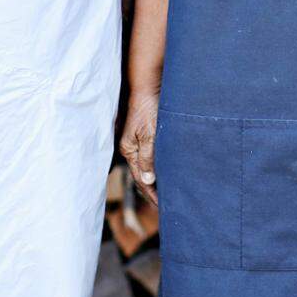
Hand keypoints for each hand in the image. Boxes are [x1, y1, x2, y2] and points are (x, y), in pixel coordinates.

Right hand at [119, 89, 159, 205]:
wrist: (147, 87)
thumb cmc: (148, 109)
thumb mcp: (149, 134)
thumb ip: (148, 157)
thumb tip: (147, 180)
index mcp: (129, 151)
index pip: (140, 179)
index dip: (152, 194)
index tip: (163, 208)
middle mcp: (131, 149)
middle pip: (142, 176)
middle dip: (153, 191)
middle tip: (168, 206)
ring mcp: (137, 143)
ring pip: (147, 168)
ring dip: (156, 181)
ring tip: (168, 194)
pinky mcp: (144, 136)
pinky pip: (150, 158)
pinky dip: (158, 168)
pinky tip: (167, 172)